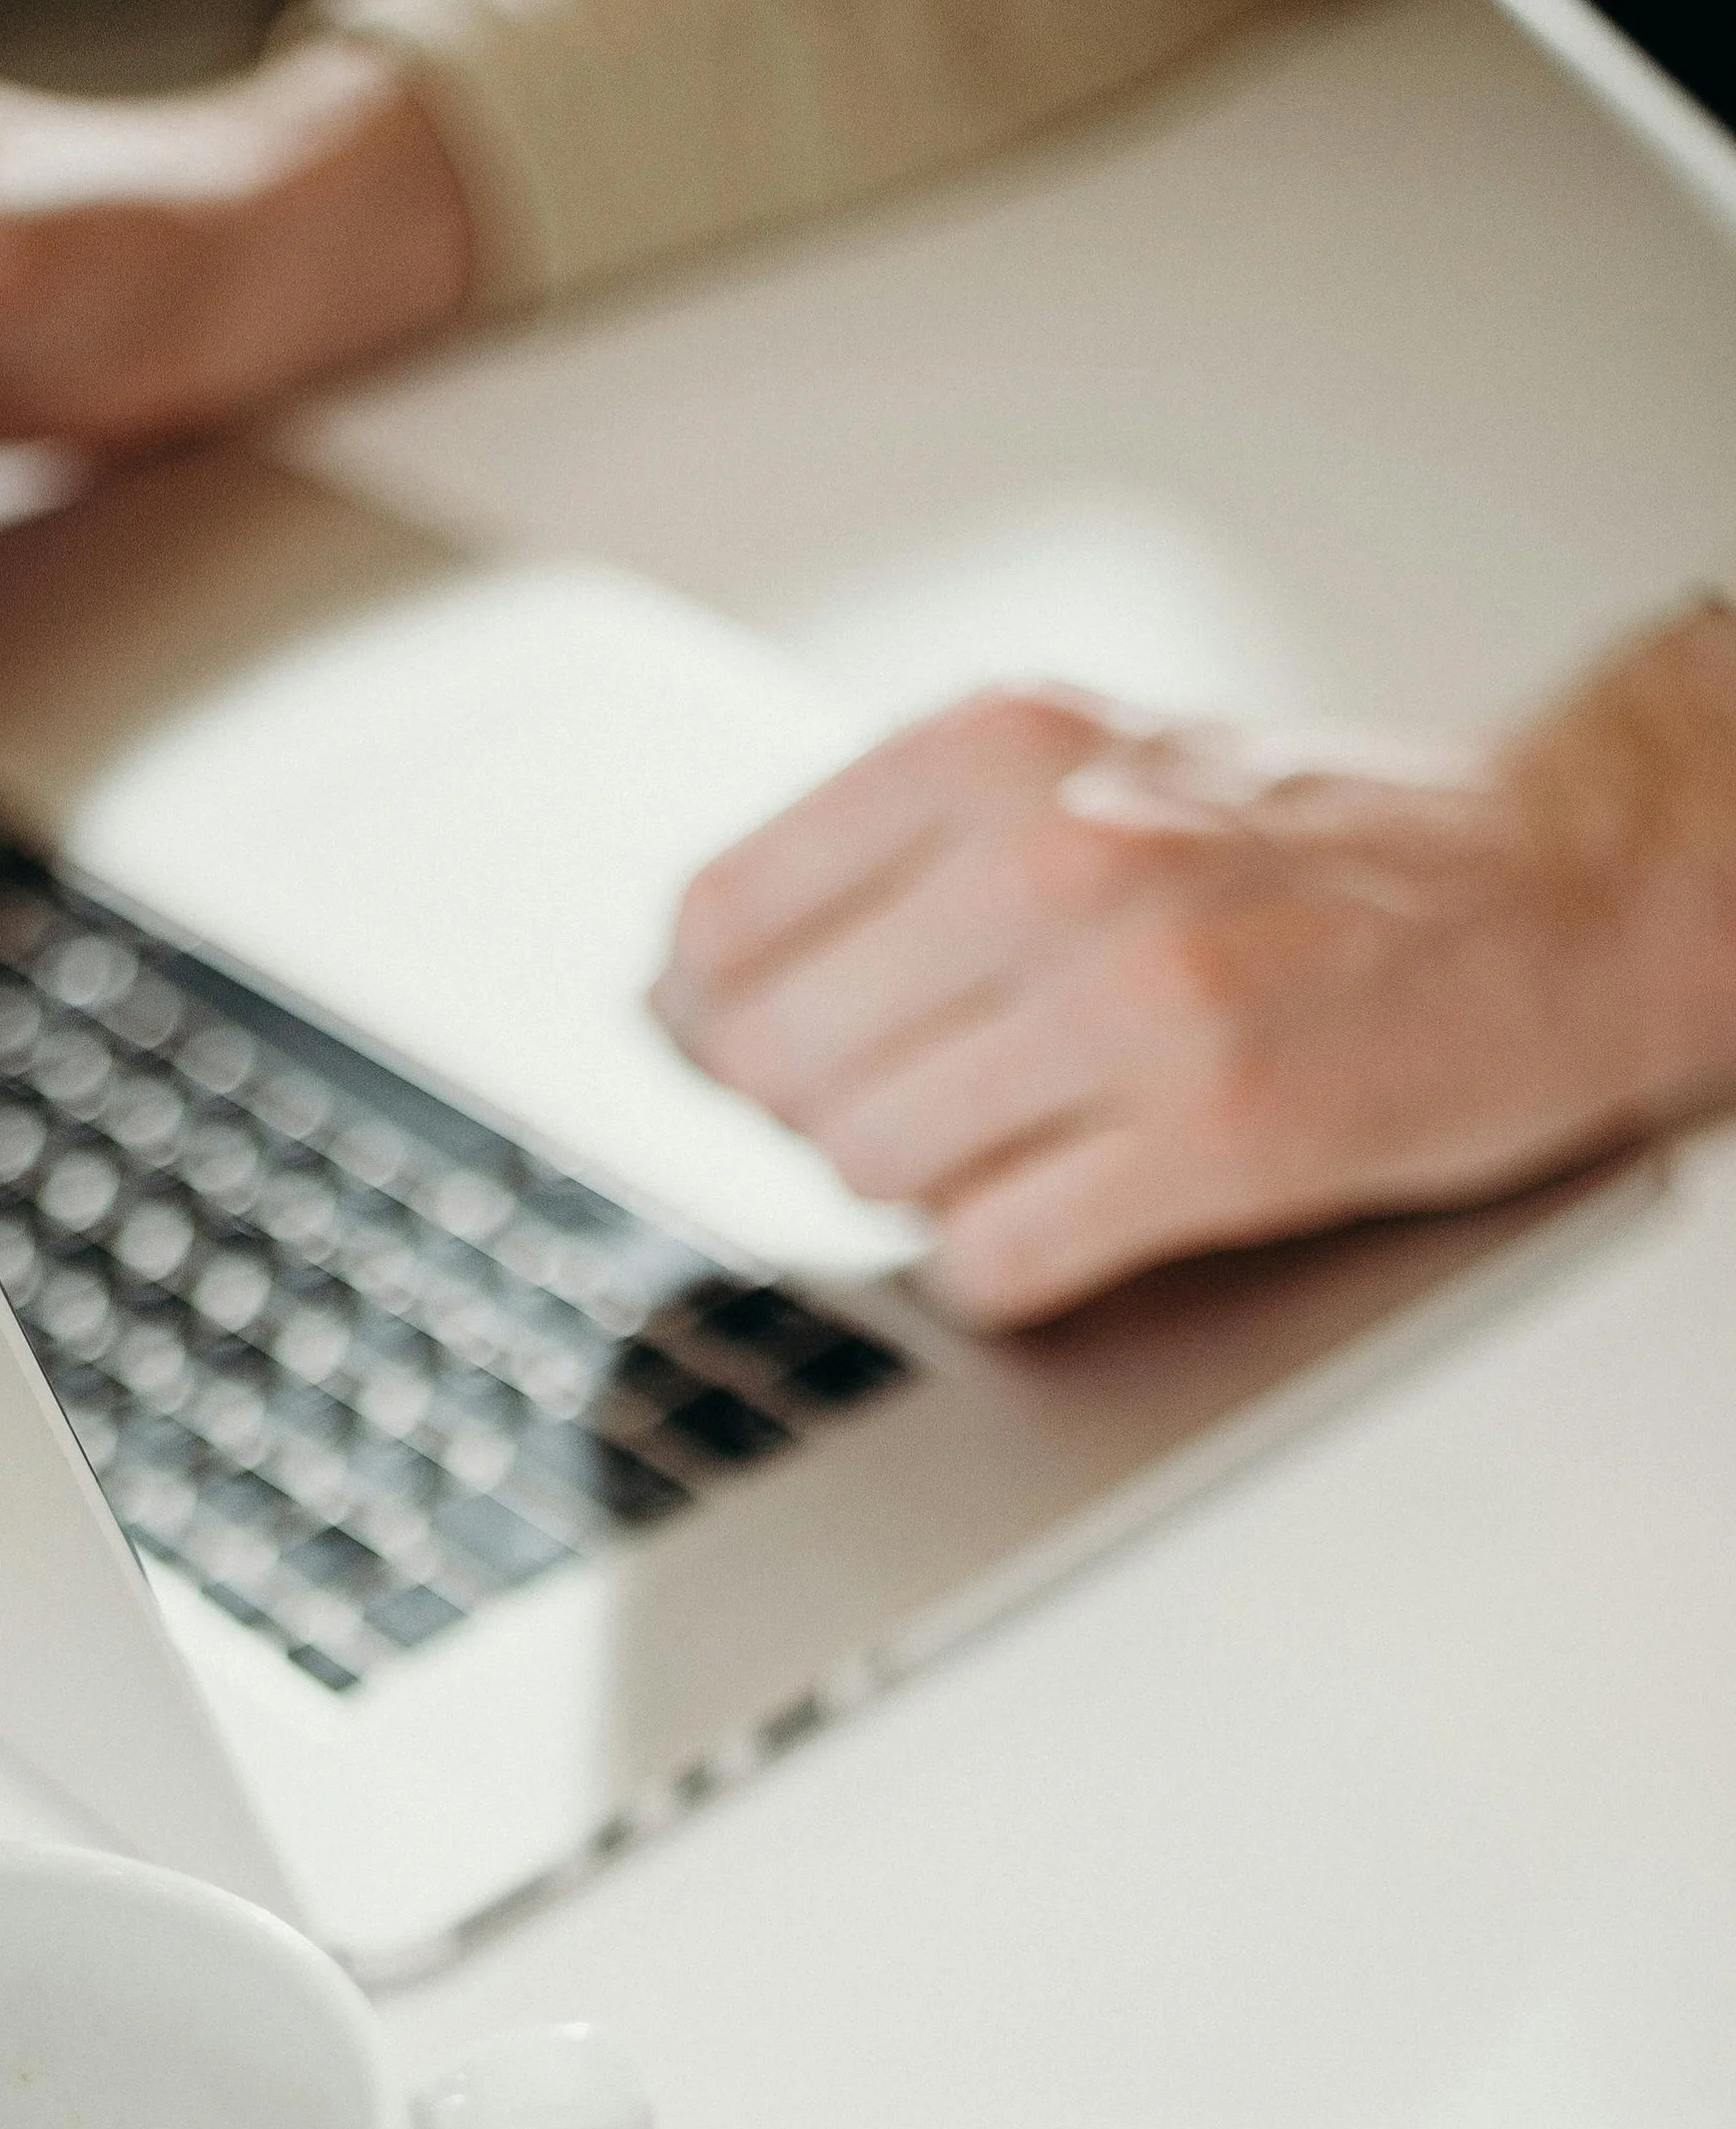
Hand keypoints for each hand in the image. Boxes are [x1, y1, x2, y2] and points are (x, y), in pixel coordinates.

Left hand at [655, 605, 1735, 1325]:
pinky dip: (1005, 1269)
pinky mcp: (1217, 1139)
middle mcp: (1055, 856)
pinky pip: (989, 1264)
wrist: (1561, 892)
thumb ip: (891, 855)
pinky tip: (1075, 1214)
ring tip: (1029, 1139)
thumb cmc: (1304, 850)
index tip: (753, 1053)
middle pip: (775, 1068)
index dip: (713, 1022)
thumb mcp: (1083, 772)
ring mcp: (1138, 1002)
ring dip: (924, 1190)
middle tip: (932, 1101)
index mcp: (998, 747)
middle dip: (826, 1114)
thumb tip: (679, 997)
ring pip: (868, 1170)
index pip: (718, 925)